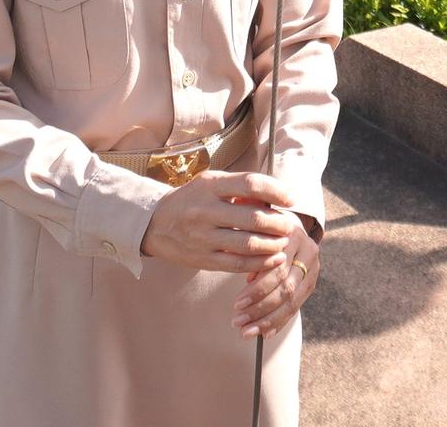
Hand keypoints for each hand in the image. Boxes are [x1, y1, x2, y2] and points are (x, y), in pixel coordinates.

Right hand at [141, 171, 296, 273]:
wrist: (155, 224)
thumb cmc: (192, 199)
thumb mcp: (211, 182)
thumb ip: (239, 187)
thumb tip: (276, 197)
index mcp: (210, 186)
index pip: (250, 184)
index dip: (275, 191)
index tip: (291, 199)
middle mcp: (206, 210)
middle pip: (252, 218)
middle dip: (278, 223)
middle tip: (290, 225)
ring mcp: (203, 237)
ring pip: (247, 244)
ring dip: (272, 245)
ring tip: (284, 242)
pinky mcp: (202, 259)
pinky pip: (237, 264)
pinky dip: (259, 263)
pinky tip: (274, 259)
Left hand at [232, 214, 319, 338]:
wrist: (286, 227)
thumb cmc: (264, 230)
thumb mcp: (257, 232)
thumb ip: (252, 251)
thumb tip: (249, 281)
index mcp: (293, 235)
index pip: (278, 268)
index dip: (258, 289)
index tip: (237, 304)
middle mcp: (309, 251)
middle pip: (287, 287)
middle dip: (260, 308)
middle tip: (237, 321)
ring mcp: (313, 269)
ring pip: (293, 301)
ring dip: (268, 320)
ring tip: (246, 332)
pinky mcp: (311, 284)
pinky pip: (296, 307)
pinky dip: (279, 323)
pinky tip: (264, 334)